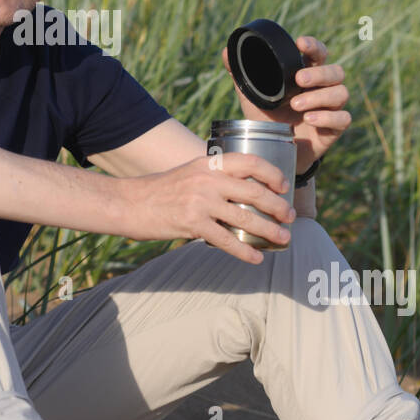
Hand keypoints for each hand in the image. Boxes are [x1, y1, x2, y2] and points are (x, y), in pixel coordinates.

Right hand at [126, 154, 296, 263]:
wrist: (129, 203)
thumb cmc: (160, 189)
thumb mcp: (189, 172)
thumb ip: (214, 177)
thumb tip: (243, 190)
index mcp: (209, 164)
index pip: (250, 162)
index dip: (272, 174)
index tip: (283, 186)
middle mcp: (208, 180)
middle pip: (254, 192)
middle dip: (278, 206)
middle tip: (290, 217)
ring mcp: (201, 203)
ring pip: (246, 218)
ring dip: (269, 230)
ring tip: (283, 238)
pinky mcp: (193, 225)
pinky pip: (227, 241)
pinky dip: (245, 251)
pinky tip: (256, 257)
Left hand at [220, 35, 350, 176]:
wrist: (274, 151)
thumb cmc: (267, 117)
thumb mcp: (252, 95)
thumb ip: (240, 73)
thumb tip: (226, 51)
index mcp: (307, 74)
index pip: (318, 54)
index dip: (314, 46)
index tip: (300, 43)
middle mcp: (323, 89)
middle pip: (335, 72)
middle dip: (319, 74)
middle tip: (299, 79)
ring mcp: (331, 108)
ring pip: (340, 93)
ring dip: (319, 97)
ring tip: (296, 105)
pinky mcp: (335, 129)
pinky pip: (343, 118)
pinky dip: (328, 117)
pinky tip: (310, 119)